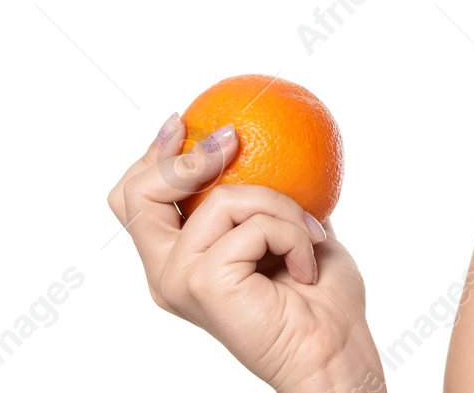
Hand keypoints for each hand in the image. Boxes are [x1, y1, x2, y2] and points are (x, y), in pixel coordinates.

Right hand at [106, 113, 384, 391]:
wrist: (336, 352)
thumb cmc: (323, 301)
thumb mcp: (295, 231)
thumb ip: (271, 199)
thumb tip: (271, 145)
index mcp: (181, 261)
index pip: (138, 202)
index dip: (153, 157)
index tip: (186, 121)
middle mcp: (167, 273)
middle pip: (137, 196)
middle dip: (184, 157)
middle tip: (233, 141)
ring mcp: (179, 279)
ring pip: (221, 199)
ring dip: (281, 207)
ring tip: (309, 236)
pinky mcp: (202, 282)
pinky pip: (251, 224)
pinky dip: (292, 233)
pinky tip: (306, 264)